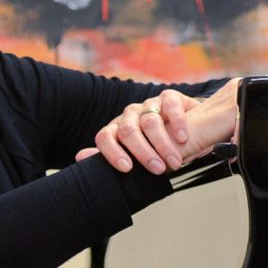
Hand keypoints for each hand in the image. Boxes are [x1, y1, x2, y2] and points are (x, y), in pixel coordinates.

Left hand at [75, 89, 196, 174]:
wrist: (188, 130)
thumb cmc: (156, 147)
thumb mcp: (133, 155)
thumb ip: (110, 155)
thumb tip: (79, 157)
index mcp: (116, 129)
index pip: (104, 137)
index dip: (113, 152)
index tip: (127, 168)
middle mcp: (130, 115)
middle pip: (128, 131)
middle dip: (143, 153)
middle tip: (158, 170)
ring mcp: (149, 104)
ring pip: (149, 121)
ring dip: (162, 144)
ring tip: (175, 162)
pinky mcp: (169, 97)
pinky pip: (170, 106)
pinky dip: (176, 123)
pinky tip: (183, 138)